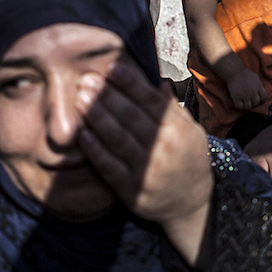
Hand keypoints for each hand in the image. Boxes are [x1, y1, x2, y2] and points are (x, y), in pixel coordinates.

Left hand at [77, 62, 212, 265]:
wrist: (191, 204)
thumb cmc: (189, 160)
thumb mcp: (191, 131)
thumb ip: (172, 108)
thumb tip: (158, 83)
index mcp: (178, 129)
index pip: (151, 101)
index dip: (130, 83)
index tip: (112, 67)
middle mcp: (163, 147)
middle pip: (131, 117)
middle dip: (107, 95)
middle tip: (86, 79)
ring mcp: (147, 169)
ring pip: (118, 139)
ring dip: (97, 117)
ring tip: (80, 99)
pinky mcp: (131, 189)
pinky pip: (110, 167)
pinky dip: (95, 150)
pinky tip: (83, 134)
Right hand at [226, 68, 267, 109]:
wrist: (235, 72)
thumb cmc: (246, 74)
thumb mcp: (256, 78)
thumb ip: (259, 86)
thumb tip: (261, 93)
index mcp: (258, 87)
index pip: (264, 97)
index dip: (262, 100)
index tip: (260, 100)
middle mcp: (253, 93)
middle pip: (256, 103)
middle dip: (254, 102)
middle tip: (251, 100)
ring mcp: (244, 96)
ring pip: (248, 107)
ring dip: (247, 105)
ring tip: (245, 102)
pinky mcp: (236, 98)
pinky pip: (239, 107)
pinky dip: (240, 106)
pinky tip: (239, 102)